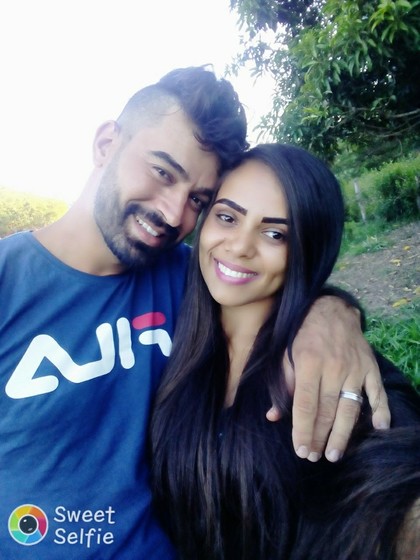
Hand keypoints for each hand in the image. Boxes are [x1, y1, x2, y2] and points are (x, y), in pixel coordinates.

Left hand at [266, 296, 390, 461]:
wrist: (330, 308)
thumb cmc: (302, 333)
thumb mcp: (284, 354)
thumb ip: (281, 385)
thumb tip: (273, 416)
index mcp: (309, 364)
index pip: (306, 405)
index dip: (303, 430)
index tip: (301, 450)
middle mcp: (333, 368)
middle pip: (327, 411)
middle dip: (319, 437)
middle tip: (315, 456)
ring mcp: (355, 368)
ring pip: (350, 407)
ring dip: (343, 434)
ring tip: (334, 454)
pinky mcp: (370, 367)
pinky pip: (377, 391)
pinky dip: (381, 410)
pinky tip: (380, 427)